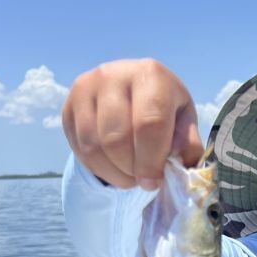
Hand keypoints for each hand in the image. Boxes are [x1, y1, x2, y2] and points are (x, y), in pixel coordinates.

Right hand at [62, 58, 203, 189]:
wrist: (131, 91)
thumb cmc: (164, 110)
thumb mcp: (184, 122)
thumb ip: (187, 144)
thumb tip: (180, 169)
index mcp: (151, 75)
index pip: (149, 123)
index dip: (152, 160)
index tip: (154, 181)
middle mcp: (114, 74)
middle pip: (117, 137)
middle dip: (132, 169)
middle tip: (144, 180)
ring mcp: (86, 88)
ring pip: (95, 146)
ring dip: (115, 173)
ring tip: (131, 176)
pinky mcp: (69, 105)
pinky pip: (80, 149)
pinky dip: (100, 169)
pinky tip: (115, 168)